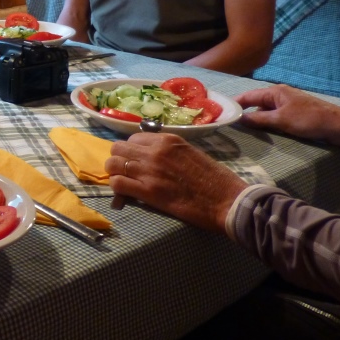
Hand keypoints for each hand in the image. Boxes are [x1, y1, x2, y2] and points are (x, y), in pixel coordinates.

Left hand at [106, 133, 246, 233]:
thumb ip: (169, 151)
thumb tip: (151, 154)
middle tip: (125, 171)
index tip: (135, 160)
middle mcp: (155, 151)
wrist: (227, 200)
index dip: (131, 150)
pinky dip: (117, 187)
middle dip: (118, 159)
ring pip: (113, 164)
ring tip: (123, 181)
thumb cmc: (215, 178)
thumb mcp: (191, 152)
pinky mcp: (149, 191)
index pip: (133, 138)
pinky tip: (125, 192)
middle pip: (118, 148)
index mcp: (167, 140)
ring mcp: (150, 170)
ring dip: (114, 173)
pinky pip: (118, 183)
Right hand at [235, 84, 339, 144]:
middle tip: (229, 123)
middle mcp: (279, 95)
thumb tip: (238, 119)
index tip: (220, 112)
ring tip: (243, 129)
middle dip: (244, 112)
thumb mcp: (281, 120)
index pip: (248, 96)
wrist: (338, 125)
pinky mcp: (293, 113)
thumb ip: (258, 119)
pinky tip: (263, 130)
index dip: (234, 103)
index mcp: (275, 92)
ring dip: (256, 119)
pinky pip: (274, 116)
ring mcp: (287, 104)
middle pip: (255, 103)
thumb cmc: (309, 119)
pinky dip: (267, 122)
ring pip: (265, 111)